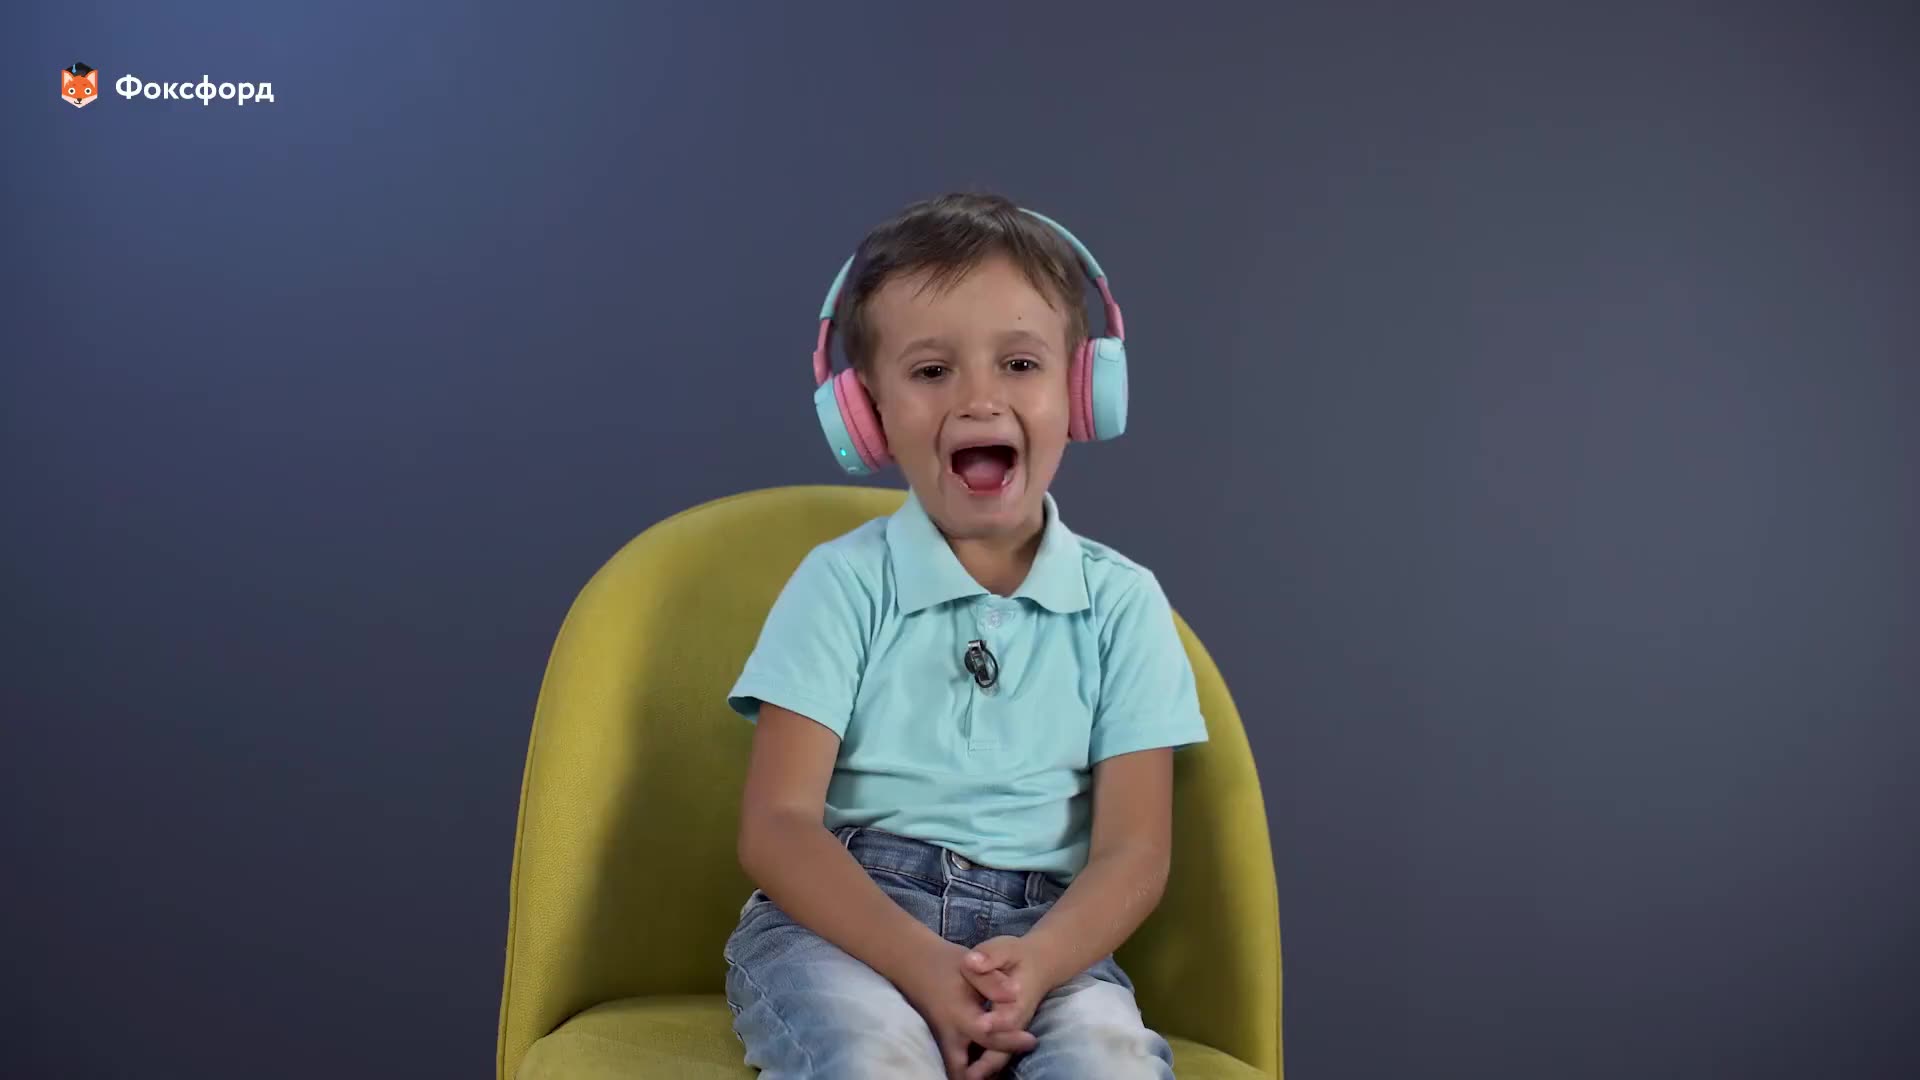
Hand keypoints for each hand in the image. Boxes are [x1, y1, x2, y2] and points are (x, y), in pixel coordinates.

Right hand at [894, 938, 1036, 1079]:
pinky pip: (954, 1063)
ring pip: (956, 1069)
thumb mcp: (970, 964)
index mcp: (958, 1014)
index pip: (987, 1035)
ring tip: (994, 1074)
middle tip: (1002, 1074)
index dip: (1009, 1040)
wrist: (914, 963)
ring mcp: (941, 1041)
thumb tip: (1015, 995)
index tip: (1030, 1040)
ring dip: (974, 1073)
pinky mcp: (939, 1042)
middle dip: (983, 1074)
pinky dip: (966, 1068)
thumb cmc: (946, 964)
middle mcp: (948, 1034)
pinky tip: (982, 1067)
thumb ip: (992, 982)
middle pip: (964, 1069)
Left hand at [958, 936, 1056, 1079]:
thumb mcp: (1006, 948)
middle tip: (969, 1074)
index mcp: (1016, 998)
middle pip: (1004, 1045)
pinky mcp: (1004, 1033)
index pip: (1008, 1015)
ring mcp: (1011, 1030)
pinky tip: (963, 1074)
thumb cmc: (1019, 956)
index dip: (996, 1021)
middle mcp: (1016, 1019)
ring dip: (983, 1069)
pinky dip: (982, 1066)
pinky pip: (995, 1054)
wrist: (1040, 964)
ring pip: (1000, 1055)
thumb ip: (991, 955)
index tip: (981, 1025)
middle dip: (988, 1061)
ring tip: (963, 1079)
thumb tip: (972, 961)